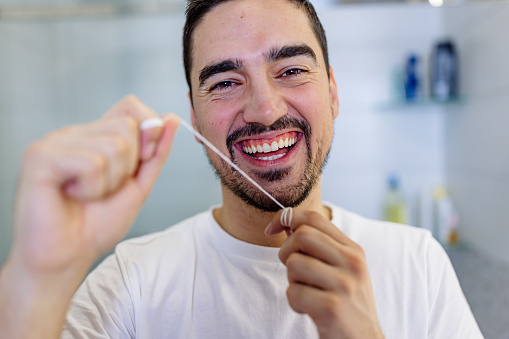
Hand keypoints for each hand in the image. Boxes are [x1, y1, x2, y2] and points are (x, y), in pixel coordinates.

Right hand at [12, 95, 178, 274]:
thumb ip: (155, 153)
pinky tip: (72, 195)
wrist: (67, 257)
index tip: (142, 160)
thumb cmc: (96, 225)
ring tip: (86, 194)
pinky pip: (91, 162)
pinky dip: (92, 188)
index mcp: (95, 136)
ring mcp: (55, 142)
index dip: (147, 131)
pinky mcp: (40, 156)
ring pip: (114, 145)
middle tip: (103, 189)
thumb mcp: (138, 185)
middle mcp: (74, 133)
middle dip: (128, 167)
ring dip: (109, 183)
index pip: (131, 106)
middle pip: (127, 126)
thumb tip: (170, 118)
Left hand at [265, 209, 383, 338]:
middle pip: (301, 235)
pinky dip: (294, 303)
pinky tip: (308, 310)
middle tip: (293, 270)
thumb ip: (320, 246)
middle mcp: (352, 262)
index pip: (314, 217)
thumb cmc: (346, 304)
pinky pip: (293, 292)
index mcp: (353, 250)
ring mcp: (344, 284)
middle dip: (286, 252)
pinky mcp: (332, 307)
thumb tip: (287, 223)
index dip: (286, 217)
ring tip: (307, 293)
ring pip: (294, 264)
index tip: (272, 229)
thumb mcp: (343, 270)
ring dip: (292, 281)